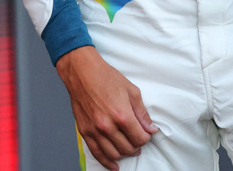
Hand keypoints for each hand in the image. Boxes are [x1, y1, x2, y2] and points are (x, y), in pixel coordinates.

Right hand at [55, 46, 157, 170]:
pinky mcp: (85, 131)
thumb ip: (142, 113)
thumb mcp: (131, 90)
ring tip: (128, 148)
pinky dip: (107, 162)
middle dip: (137, 146)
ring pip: (114, 154)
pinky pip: (97, 153)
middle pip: (129, 148)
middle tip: (138, 140)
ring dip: (124, 154)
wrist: (81, 71)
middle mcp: (108, 126)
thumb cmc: (105, 77)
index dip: (146, 137)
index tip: (146, 133)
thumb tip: (150, 128)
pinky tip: (114, 165)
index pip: (141, 138)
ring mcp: (95, 130)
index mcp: (122, 115)